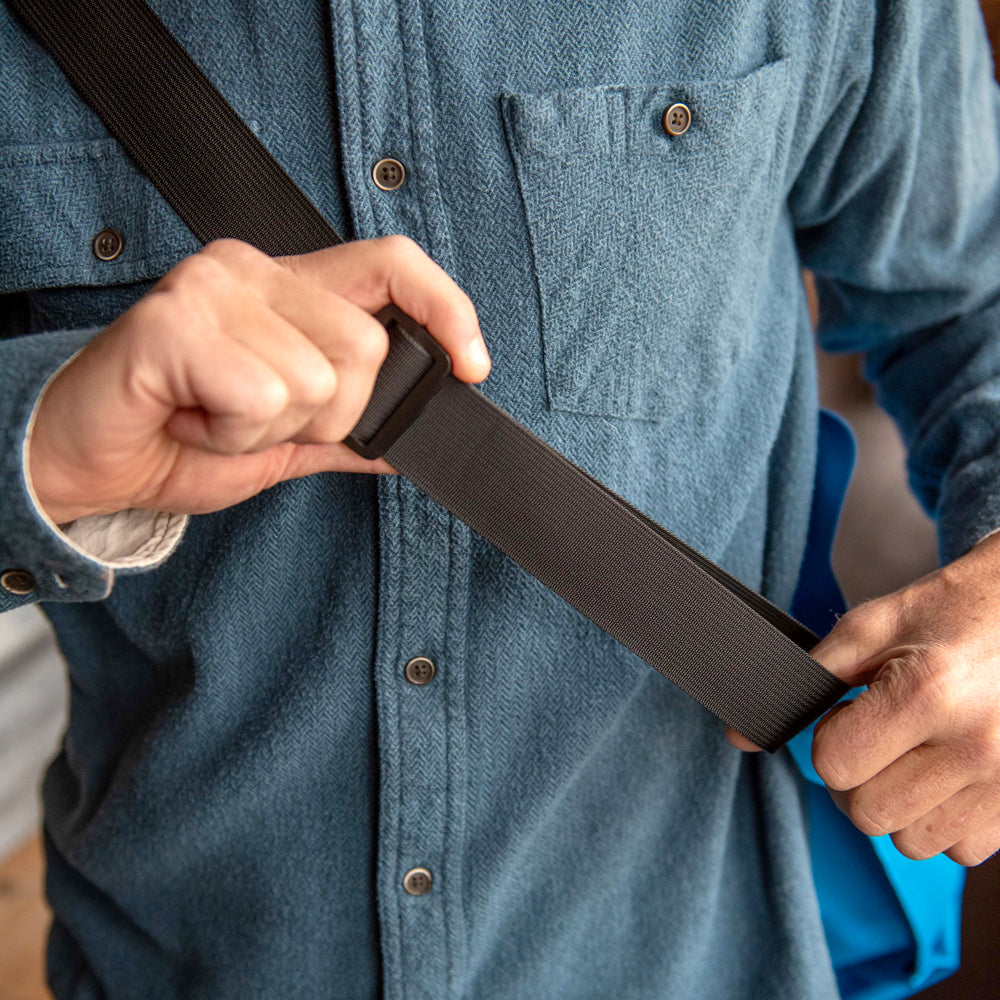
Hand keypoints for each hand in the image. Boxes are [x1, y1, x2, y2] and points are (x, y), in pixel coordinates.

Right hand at [29, 236, 489, 522]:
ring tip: (215, 418)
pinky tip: (190, 420)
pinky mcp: (174, 320)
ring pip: (317, 380)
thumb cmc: (180, 439)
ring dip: (270, 429)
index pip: (393, 264)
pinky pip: (260, 397)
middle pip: (367, 347)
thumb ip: (347, 430)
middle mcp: (254, 269)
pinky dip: (230, 435)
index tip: (473, 366)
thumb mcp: (283, 442)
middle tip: (256, 420)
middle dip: (326, 414)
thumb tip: (412, 438)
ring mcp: (213, 287)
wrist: (90, 463)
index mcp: (290, 289)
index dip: (448, 308)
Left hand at [728, 532, 999, 864]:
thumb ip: (809, 679)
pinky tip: (948, 772)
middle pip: (866, 812)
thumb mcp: (875, 625)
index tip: (849, 715)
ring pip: (909, 842)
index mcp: (927, 693)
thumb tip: (742, 736)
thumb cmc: (955, 612)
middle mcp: (973, 747)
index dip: (829, 740)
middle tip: (877, 737)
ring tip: (915, 752)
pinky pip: (957, 851)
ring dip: (897, 803)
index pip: (833, 764)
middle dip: (855, 777)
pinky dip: (941, 820)